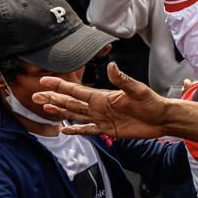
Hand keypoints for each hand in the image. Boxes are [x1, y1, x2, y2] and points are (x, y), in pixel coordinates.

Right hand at [33, 62, 169, 138]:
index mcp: (103, 96)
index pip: (77, 90)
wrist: (162, 118)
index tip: (44, 79)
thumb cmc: (152, 102)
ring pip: (76, 115)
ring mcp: (102, 119)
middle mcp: (99, 107)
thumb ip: (123, 80)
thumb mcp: (138, 90)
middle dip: (53, 98)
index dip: (60, 85)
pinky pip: (88, 130)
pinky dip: (76, 130)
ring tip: (44, 107)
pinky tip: (64, 129)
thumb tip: (111, 66)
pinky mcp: (108, 130)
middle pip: (71, 102)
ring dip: (60, 111)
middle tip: (35, 95)